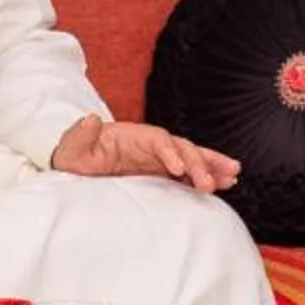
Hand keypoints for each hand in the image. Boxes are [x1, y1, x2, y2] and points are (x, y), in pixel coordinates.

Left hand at [50, 117, 239, 194]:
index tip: (177, 168)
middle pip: (181, 148)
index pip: (158, 139)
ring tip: (232, 176)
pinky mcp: (162, 173)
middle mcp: (151, 144)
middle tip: (211, 183)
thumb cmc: (74, 155)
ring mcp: (159, 159)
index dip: (170, 151)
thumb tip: (90, 119)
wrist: (77, 166)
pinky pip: (188, 174)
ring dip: (211, 166)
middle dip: (198, 163)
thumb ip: (80, 134)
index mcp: (133, 136)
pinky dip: (206, 177)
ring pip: (191, 159)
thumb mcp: (72, 146)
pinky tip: (224, 184)